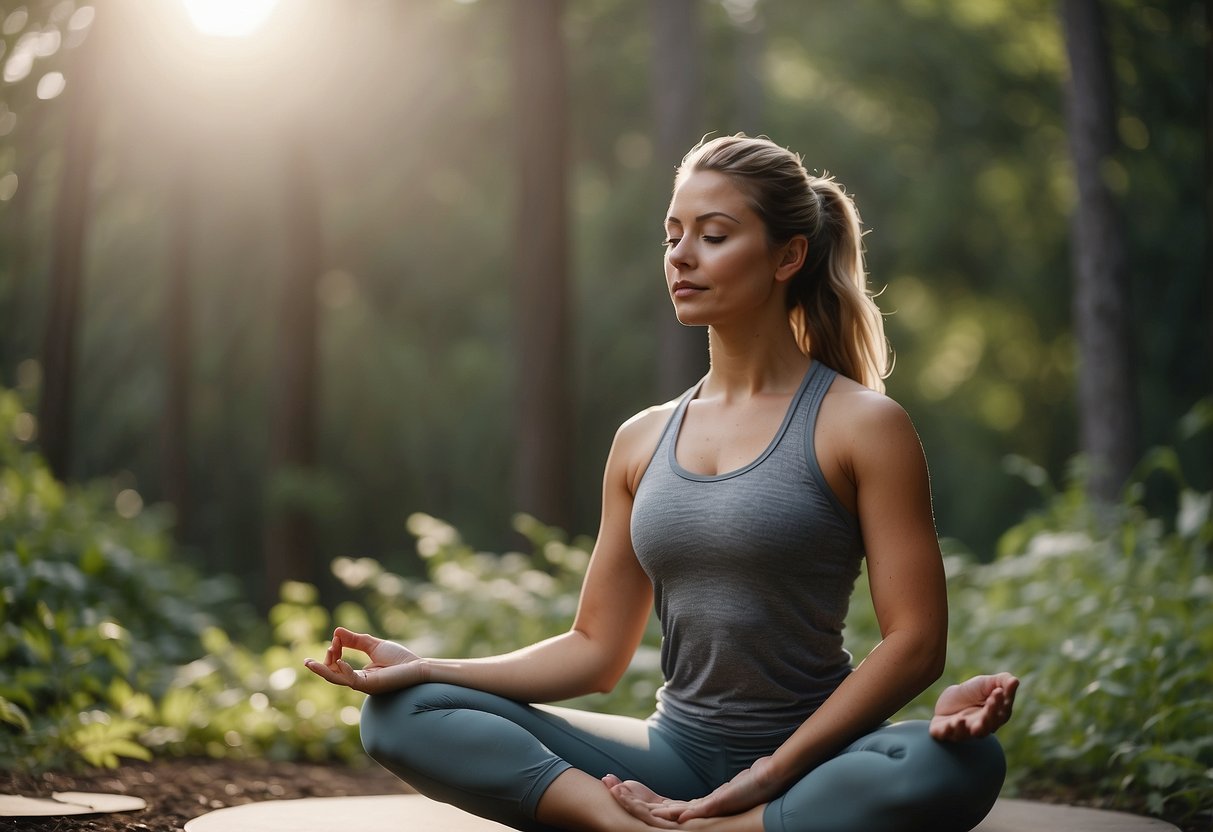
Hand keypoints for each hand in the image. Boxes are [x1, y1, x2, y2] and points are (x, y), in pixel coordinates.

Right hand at [303, 627, 425, 694]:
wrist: (418, 667)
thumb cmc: (400, 659)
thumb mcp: (373, 645)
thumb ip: (355, 640)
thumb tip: (336, 631)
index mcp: (359, 674)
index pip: (338, 666)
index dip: (334, 652)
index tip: (335, 638)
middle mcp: (359, 682)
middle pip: (333, 675)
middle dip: (322, 665)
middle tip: (311, 658)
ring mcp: (364, 685)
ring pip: (337, 680)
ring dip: (324, 670)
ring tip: (310, 663)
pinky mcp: (371, 685)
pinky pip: (352, 680)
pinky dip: (343, 671)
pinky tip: (338, 661)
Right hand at [604, 756, 782, 823]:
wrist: (773, 779)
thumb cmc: (755, 783)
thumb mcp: (727, 788)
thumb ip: (712, 797)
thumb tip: (702, 795)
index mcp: (699, 810)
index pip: (662, 807)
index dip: (641, 801)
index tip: (620, 789)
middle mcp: (697, 816)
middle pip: (655, 812)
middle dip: (630, 801)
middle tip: (607, 788)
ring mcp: (702, 816)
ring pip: (661, 813)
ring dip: (636, 803)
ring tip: (615, 792)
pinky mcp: (709, 810)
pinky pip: (679, 809)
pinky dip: (659, 807)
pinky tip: (642, 804)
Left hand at [929, 672, 1018, 740]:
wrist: (949, 698)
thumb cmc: (972, 692)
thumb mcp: (987, 683)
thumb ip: (1002, 682)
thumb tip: (1015, 681)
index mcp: (994, 718)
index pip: (1001, 713)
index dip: (1000, 703)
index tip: (998, 691)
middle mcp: (979, 729)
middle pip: (986, 726)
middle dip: (988, 715)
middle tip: (989, 701)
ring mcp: (962, 732)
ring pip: (965, 735)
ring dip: (964, 729)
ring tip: (961, 720)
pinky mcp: (944, 732)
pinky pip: (945, 735)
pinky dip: (947, 731)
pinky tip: (950, 724)